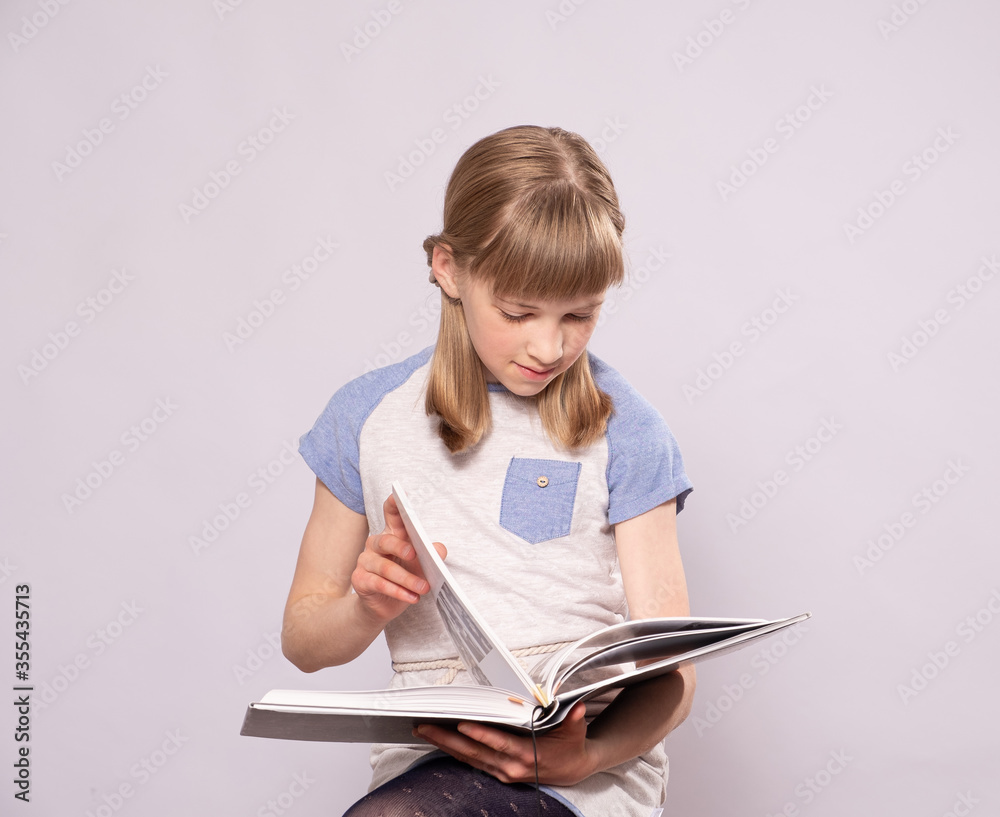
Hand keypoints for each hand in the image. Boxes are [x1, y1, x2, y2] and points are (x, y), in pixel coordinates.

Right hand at [351, 494, 445, 625]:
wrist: (384, 606)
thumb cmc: (405, 579)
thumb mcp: (422, 566)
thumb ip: (431, 555)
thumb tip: (439, 549)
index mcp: (392, 534)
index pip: (391, 515)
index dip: (394, 505)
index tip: (397, 496)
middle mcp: (375, 544)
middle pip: (386, 541)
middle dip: (401, 547)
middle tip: (415, 555)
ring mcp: (365, 561)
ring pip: (385, 567)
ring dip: (406, 579)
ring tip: (423, 587)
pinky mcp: (360, 580)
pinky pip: (379, 584)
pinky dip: (398, 592)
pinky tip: (411, 597)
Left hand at [413, 702, 596, 786]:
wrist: (572, 769)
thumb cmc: (570, 745)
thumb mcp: (575, 731)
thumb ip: (573, 719)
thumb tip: (576, 706)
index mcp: (528, 755)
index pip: (499, 744)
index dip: (481, 735)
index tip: (462, 725)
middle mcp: (511, 767)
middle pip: (474, 752)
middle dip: (447, 739)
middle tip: (425, 725)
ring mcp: (503, 772)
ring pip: (468, 758)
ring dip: (444, 745)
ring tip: (423, 730)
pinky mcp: (498, 773)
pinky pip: (472, 762)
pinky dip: (454, 752)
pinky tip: (439, 741)